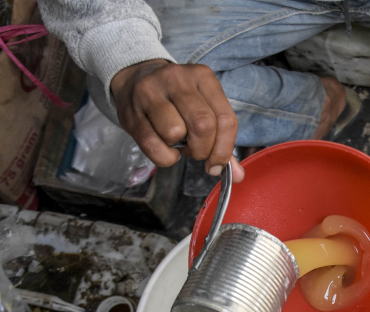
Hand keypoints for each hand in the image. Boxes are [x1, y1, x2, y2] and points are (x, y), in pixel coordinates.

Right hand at [110, 59, 244, 180]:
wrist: (134, 78)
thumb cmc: (176, 100)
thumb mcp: (203, 109)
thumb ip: (222, 141)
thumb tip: (238, 176)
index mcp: (203, 77)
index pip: (226, 119)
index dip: (224, 149)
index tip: (216, 163)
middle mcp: (178, 79)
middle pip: (203, 125)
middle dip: (203, 150)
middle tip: (196, 152)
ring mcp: (151, 91)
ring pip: (175, 132)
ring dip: (180, 149)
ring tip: (178, 143)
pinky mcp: (131, 110)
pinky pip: (152, 145)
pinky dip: (164, 157)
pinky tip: (164, 148)